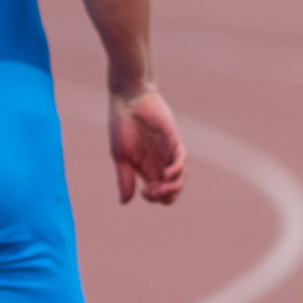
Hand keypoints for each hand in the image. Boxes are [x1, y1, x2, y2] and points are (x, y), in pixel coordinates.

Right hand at [109, 87, 184, 204]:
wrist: (129, 99)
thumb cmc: (121, 125)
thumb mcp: (120, 156)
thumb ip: (125, 178)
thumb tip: (124, 203)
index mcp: (145, 169)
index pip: (157, 193)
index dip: (153, 198)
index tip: (143, 192)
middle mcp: (159, 163)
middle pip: (171, 190)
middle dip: (166, 197)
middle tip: (155, 192)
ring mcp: (168, 153)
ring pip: (180, 179)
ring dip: (174, 188)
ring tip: (164, 185)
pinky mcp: (174, 141)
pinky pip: (182, 160)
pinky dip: (177, 170)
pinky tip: (168, 173)